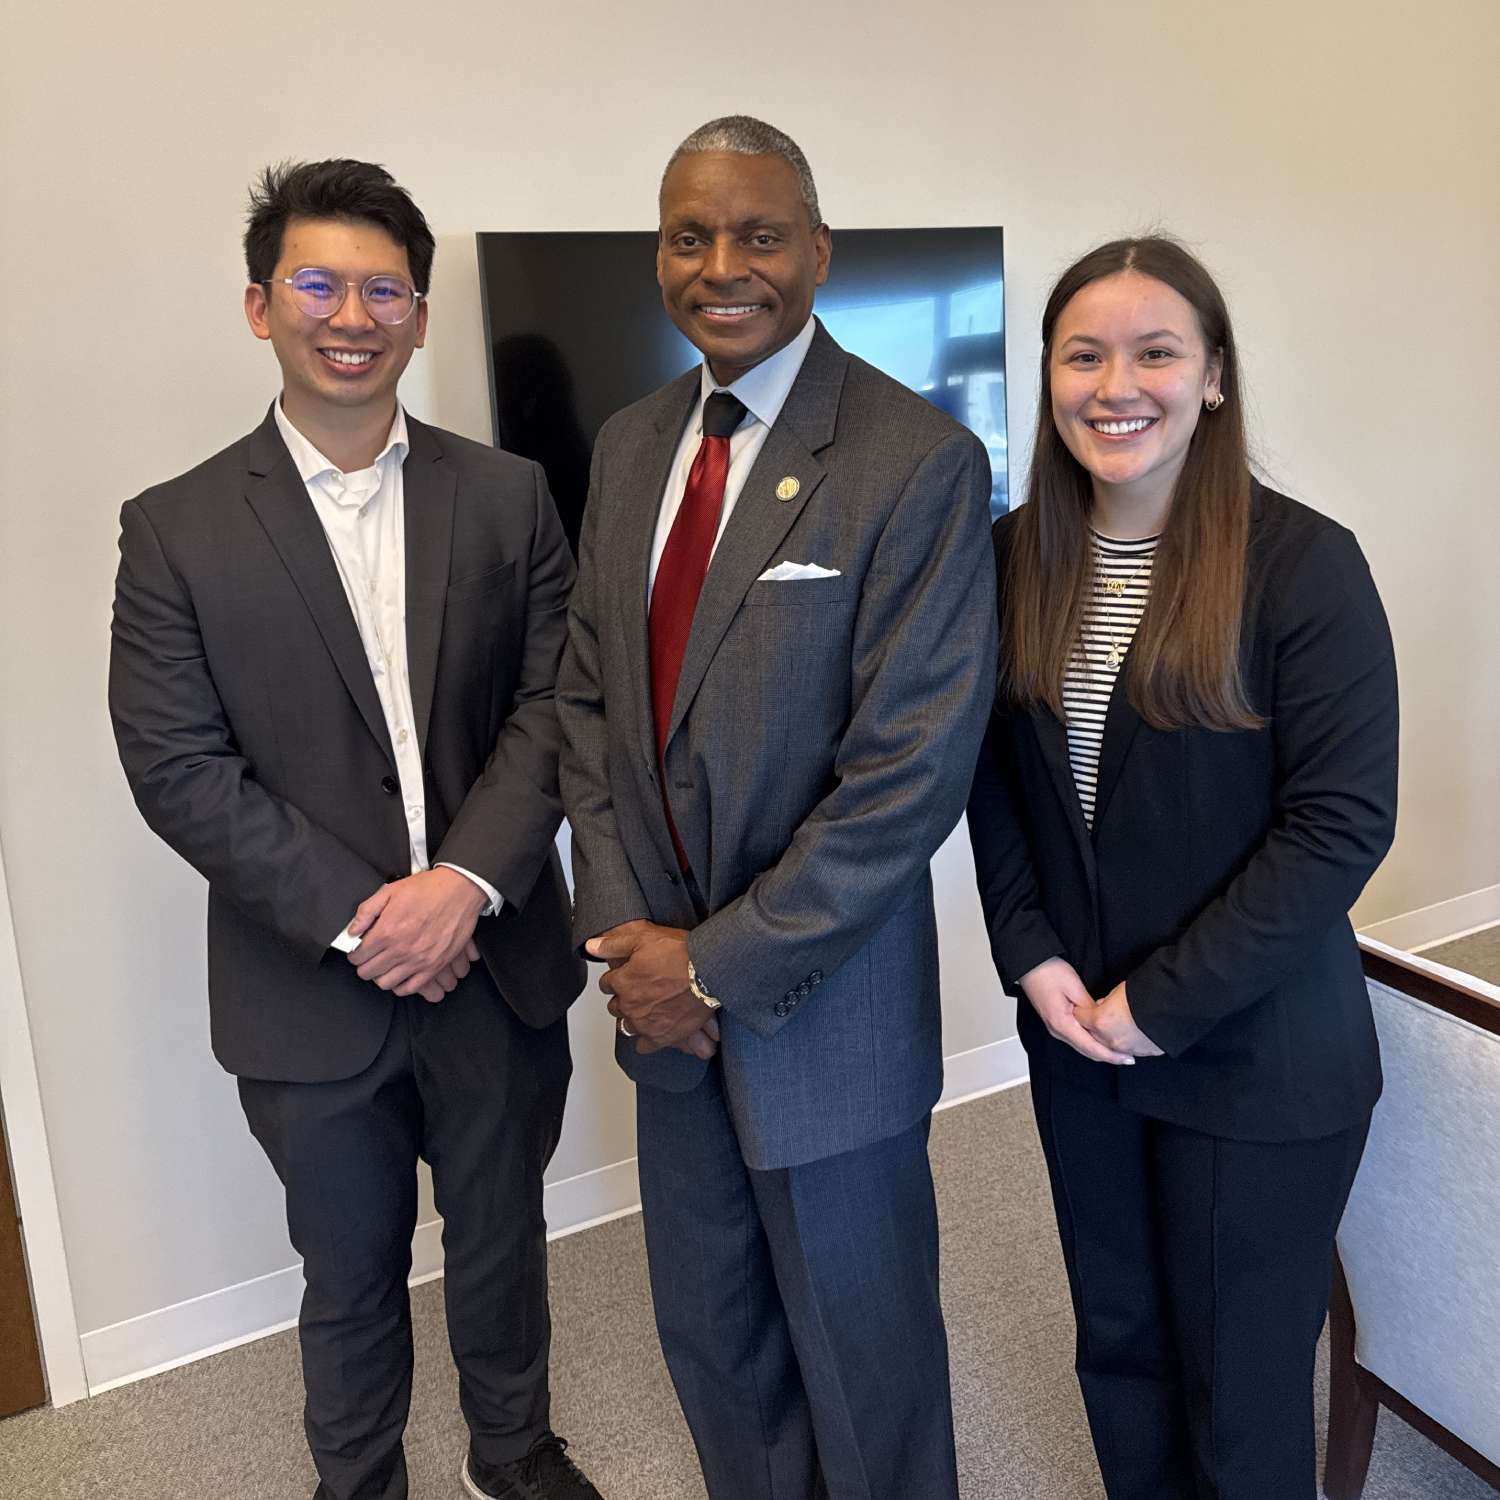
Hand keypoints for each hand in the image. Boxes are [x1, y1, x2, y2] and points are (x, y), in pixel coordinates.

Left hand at [346, 869, 486, 996]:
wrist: (460, 890)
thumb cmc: (427, 889)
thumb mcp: (390, 891)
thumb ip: (366, 911)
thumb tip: (352, 931)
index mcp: (387, 930)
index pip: (357, 956)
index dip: (354, 954)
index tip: (358, 951)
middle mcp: (401, 949)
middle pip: (368, 972)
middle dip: (364, 965)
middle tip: (369, 958)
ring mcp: (418, 960)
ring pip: (386, 983)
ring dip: (381, 976)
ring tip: (384, 966)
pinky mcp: (434, 966)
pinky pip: (410, 988)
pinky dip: (400, 986)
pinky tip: (400, 975)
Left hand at [587, 923, 716, 1055]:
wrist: (708, 972)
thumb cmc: (679, 954)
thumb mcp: (643, 937)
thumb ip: (613, 944)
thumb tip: (591, 946)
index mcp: (622, 982)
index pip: (607, 983)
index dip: (617, 977)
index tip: (626, 974)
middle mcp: (629, 1005)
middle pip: (615, 1006)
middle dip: (623, 997)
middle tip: (639, 989)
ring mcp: (645, 1023)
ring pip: (626, 1025)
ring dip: (632, 1017)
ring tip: (646, 1007)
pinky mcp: (662, 1036)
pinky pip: (644, 1046)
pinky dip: (645, 1039)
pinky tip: (651, 1030)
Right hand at [1018, 957, 1135, 1065]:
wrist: (1029, 964)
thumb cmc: (1048, 972)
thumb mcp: (1075, 987)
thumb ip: (1091, 1008)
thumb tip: (1104, 1022)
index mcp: (1061, 1024)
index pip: (1090, 1047)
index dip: (1111, 1055)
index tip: (1127, 1058)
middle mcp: (1057, 1030)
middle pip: (1087, 1051)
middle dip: (1108, 1056)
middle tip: (1130, 1057)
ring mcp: (1056, 1028)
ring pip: (1083, 1046)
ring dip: (1101, 1050)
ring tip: (1120, 1049)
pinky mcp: (1057, 1022)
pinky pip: (1077, 1038)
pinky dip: (1092, 1042)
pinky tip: (1103, 1038)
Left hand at [1074, 983, 1163, 1058]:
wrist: (1174, 1003)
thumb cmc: (1145, 992)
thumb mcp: (1118, 991)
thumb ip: (1105, 1003)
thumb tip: (1102, 1006)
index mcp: (1100, 1021)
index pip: (1080, 1018)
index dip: (1083, 1011)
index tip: (1085, 1008)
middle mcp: (1111, 1039)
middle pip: (1093, 1035)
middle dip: (1095, 1027)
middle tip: (1103, 1017)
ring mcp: (1128, 1048)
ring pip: (1112, 1046)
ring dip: (1112, 1037)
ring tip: (1121, 1026)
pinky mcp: (1145, 1052)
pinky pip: (1131, 1049)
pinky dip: (1130, 1042)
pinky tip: (1135, 1033)